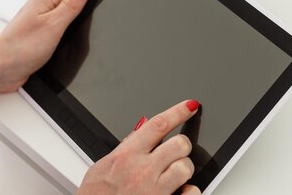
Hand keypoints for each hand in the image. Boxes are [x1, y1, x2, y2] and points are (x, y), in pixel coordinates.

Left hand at [0, 0, 89, 97]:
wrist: (0, 68)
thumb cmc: (21, 47)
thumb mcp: (54, 24)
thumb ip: (71, 6)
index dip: (85, 1)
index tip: (81, 16)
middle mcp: (41, 7)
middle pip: (70, 4)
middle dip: (77, 17)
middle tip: (69, 31)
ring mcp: (39, 21)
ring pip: (65, 19)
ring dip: (69, 30)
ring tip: (61, 40)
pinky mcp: (38, 34)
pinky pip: (57, 30)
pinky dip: (61, 38)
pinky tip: (57, 46)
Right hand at [77, 100, 201, 194]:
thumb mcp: (101, 167)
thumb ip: (123, 149)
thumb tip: (138, 134)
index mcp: (127, 156)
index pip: (159, 124)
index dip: (178, 111)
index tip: (190, 106)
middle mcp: (142, 171)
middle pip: (180, 144)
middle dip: (182, 145)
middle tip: (176, 151)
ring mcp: (154, 191)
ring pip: (186, 167)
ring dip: (184, 168)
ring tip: (176, 173)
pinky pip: (191, 193)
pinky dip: (190, 191)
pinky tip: (181, 190)